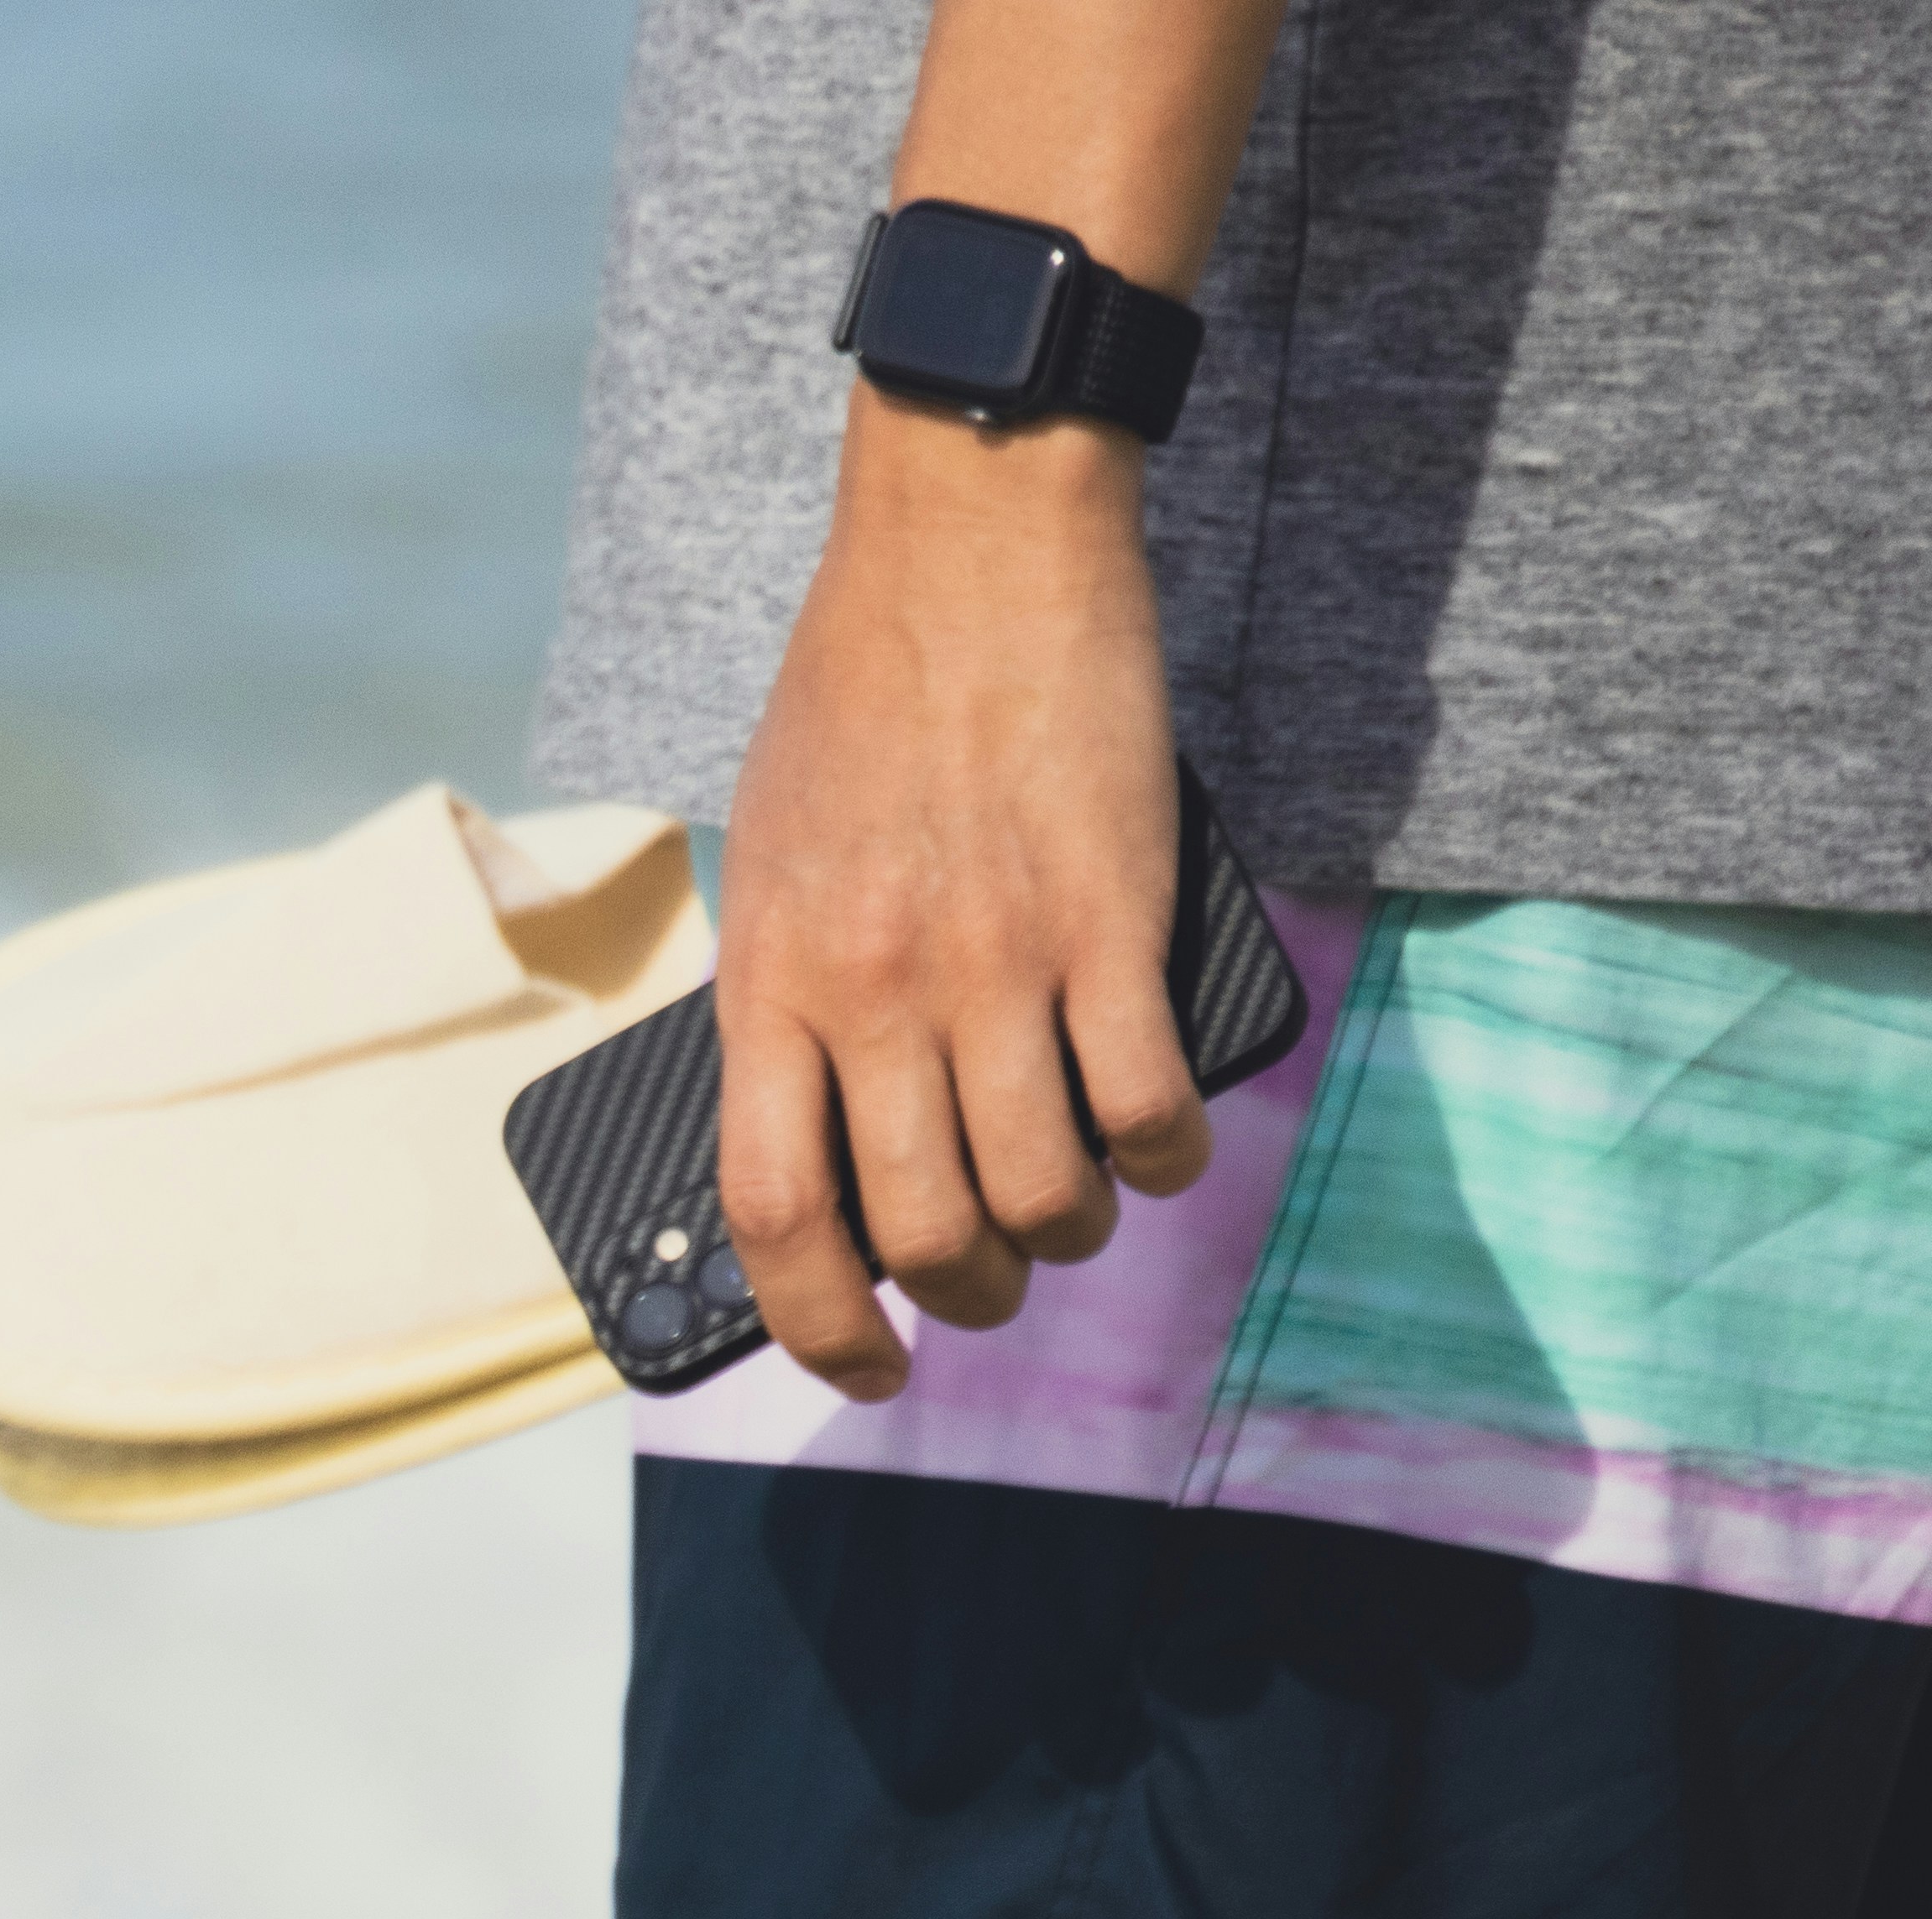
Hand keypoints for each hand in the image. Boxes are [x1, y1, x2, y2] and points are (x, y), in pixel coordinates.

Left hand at [713, 404, 1215, 1401]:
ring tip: (1074, 1219)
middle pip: (923, 1229)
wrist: (970, 542)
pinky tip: (1158, 1152)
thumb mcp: (771, 859)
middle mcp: (877, 989)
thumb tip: (820, 1135)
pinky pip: (1147, 1100)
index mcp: (769, 980)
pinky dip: (1162, 1157)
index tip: (863, 1364)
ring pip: (1040, 1190)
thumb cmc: (860, 698)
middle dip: (966, 1299)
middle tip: (989, 1293)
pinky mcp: (1114, 917)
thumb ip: (788, 996)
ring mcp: (998, 959)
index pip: (775, 1214)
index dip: (817, 1323)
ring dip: (1067, 1237)